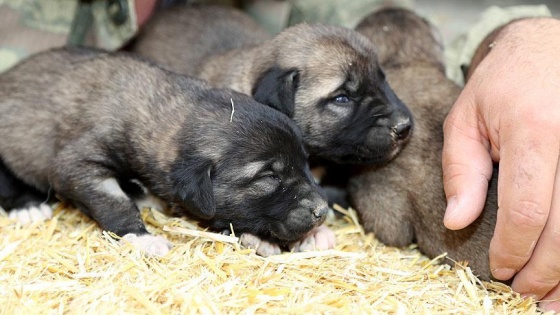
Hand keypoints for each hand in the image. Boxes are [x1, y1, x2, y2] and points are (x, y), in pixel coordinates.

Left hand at [442, 17, 559, 310]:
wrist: (548, 47)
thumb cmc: (503, 83)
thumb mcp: (467, 119)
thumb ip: (461, 171)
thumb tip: (456, 221)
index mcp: (536, 132)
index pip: (527, 210)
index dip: (514, 250)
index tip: (500, 271)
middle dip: (546, 271)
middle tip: (527, 295)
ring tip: (556, 302)